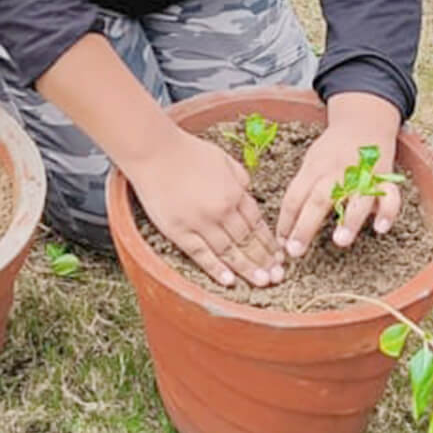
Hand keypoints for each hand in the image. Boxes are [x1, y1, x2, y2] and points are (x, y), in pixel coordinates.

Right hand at [132, 129, 284, 287]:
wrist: (153, 150)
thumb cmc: (185, 151)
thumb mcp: (222, 158)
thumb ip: (238, 176)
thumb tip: (248, 191)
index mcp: (234, 192)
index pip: (257, 223)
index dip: (269, 242)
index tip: (278, 256)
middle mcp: (221, 210)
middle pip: (247, 240)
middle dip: (264, 260)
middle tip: (277, 277)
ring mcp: (200, 222)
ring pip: (229, 252)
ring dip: (247, 268)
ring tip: (261, 282)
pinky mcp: (179, 230)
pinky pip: (201, 254)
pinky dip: (216, 269)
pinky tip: (229, 280)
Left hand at [276, 102, 400, 258]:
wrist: (363, 122)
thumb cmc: (332, 149)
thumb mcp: (311, 162)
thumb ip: (305, 188)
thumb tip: (291, 225)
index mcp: (314, 168)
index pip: (294, 196)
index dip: (285, 220)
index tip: (280, 244)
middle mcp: (337, 172)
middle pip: (319, 199)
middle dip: (305, 226)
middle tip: (295, 251)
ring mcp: (362, 175)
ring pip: (355, 198)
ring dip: (348, 220)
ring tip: (339, 241)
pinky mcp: (386, 178)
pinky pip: (390, 196)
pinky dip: (387, 211)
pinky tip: (380, 228)